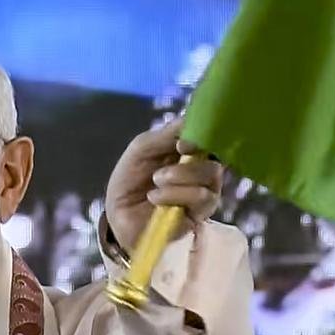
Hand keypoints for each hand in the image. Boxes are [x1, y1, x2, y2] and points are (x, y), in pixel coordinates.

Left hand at [105, 118, 224, 252]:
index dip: (203, 135)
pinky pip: (203, 197)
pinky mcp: (202, 212)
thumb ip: (166, 134)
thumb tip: (191, 119)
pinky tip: (155, 198)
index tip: (182, 144)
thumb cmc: (130, 179)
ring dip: (180, 178)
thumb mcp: (142, 149)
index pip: (211, 135)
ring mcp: (205, 190)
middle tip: (161, 172)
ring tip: (156, 183)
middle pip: (215, 156)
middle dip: (188, 162)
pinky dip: (175, 195)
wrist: (119, 215)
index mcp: (189, 149)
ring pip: (211, 175)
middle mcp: (202, 168)